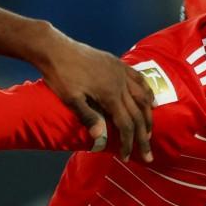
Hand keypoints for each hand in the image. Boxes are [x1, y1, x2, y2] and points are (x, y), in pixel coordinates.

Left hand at [35, 33, 153, 161]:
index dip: (128, 143)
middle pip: (138, 114)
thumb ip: (88, 116)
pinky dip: (147, 91)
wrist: (56, 49)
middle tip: (148, 154)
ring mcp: (121, 72)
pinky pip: (139, 78)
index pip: (126, 124)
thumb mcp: (71, 98)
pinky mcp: (118, 64)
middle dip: (143, 136)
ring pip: (143, 96)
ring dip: (148, 115)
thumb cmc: (60, 75)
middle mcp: (120, 83)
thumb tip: (100, 138)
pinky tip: (150, 100)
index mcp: (109, 94)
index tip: (127, 157)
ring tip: (149, 130)